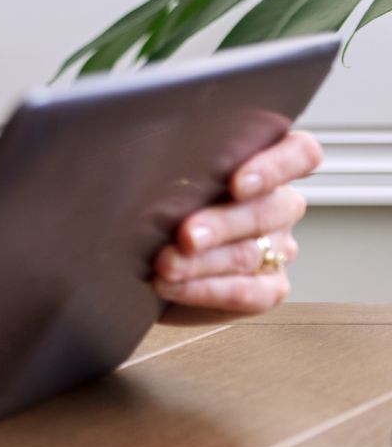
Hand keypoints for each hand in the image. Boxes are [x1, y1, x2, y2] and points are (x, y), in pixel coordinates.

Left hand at [151, 129, 322, 322]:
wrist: (146, 259)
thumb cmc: (156, 204)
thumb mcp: (164, 176)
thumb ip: (176, 165)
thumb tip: (150, 161)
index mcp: (264, 165)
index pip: (299, 154)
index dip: (275, 167)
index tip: (237, 183)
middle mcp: (279, 206)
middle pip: (268, 210)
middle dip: (221, 223)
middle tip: (184, 235)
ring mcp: (279, 249)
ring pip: (250, 253)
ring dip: (203, 261)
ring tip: (165, 264)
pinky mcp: (268, 289)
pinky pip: (246, 293)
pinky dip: (204, 289)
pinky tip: (170, 285)